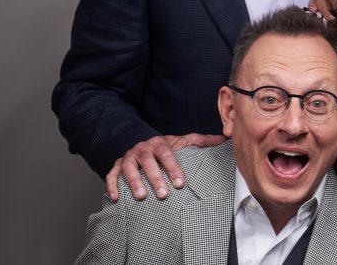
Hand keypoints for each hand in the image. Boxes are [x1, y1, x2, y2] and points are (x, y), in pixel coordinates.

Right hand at [106, 133, 225, 201]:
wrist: (142, 143)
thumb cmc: (166, 147)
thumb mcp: (183, 141)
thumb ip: (202, 142)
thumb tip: (224, 139)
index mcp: (160, 143)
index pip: (167, 155)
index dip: (173, 168)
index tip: (181, 183)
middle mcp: (143, 149)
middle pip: (148, 163)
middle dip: (155, 178)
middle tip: (164, 194)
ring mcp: (129, 158)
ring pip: (129, 169)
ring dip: (134, 182)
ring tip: (141, 197)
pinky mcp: (117, 166)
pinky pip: (111, 175)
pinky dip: (112, 185)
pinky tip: (116, 198)